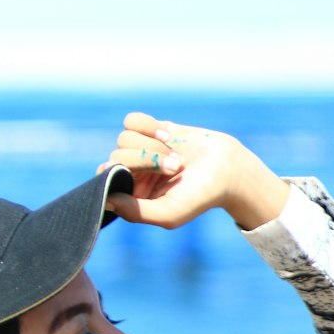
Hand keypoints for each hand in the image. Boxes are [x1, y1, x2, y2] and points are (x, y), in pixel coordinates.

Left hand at [99, 112, 289, 231]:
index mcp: (132, 196)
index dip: (117, 174)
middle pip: (116, 157)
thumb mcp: (168, 213)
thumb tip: (107, 200)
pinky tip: (167, 135)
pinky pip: (132, 121)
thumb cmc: (199, 196)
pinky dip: (149, 126)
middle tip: (175, 168)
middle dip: (146, 159)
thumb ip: (135, 212)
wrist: (227, 168)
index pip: (106, 180)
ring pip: (124, 138)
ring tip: (177, 157)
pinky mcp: (151, 130)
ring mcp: (141, 150)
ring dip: (153, 146)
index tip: (137, 175)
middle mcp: (133, 173)